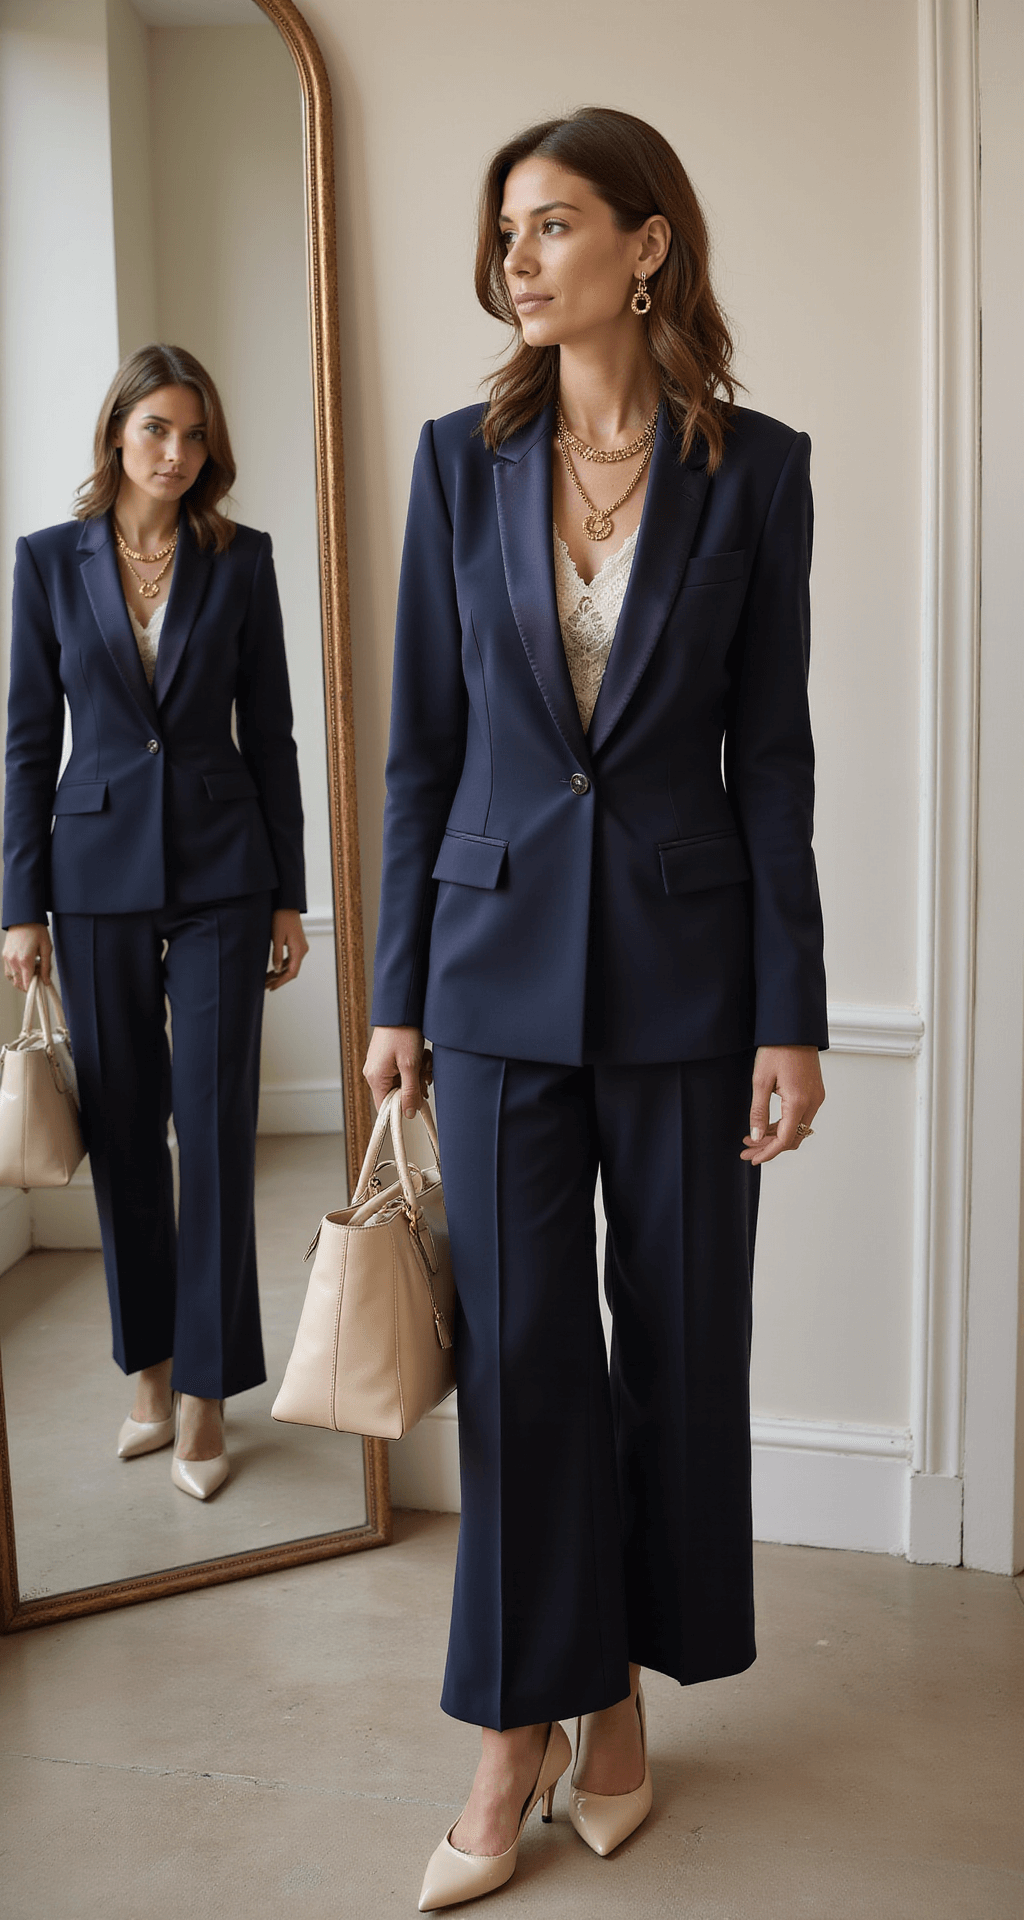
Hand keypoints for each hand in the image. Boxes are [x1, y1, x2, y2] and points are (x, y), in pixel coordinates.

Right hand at [3, 923, 51, 992]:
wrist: (24, 917)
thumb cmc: (37, 931)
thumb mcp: (46, 948)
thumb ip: (46, 967)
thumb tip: (46, 982)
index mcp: (25, 960)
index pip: (27, 984)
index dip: (34, 988)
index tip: (41, 985)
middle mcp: (14, 961)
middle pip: (19, 984)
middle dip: (29, 983)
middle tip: (39, 973)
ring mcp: (7, 959)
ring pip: (12, 979)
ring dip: (22, 979)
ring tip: (32, 967)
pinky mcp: (4, 955)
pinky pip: (8, 972)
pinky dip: (16, 974)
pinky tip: (24, 966)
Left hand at [265, 909, 308, 990]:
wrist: (287, 904)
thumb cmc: (281, 918)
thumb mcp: (277, 937)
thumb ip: (277, 955)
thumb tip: (278, 970)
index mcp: (299, 949)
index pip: (291, 972)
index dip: (281, 981)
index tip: (272, 987)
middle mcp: (302, 950)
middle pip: (292, 971)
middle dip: (279, 979)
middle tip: (267, 986)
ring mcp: (300, 947)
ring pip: (291, 966)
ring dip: (280, 973)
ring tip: (267, 980)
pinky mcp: (296, 944)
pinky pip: (290, 959)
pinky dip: (282, 965)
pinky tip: (274, 970)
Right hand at [363, 1025, 432, 1118]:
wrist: (401, 1009)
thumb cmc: (402, 1033)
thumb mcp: (410, 1065)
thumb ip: (410, 1091)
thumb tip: (409, 1113)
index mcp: (376, 1078)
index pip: (385, 1107)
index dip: (402, 1108)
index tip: (417, 1102)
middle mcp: (374, 1073)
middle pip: (397, 1094)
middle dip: (415, 1086)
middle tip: (425, 1075)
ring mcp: (381, 1065)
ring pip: (402, 1082)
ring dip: (417, 1075)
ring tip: (425, 1062)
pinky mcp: (388, 1058)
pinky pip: (403, 1071)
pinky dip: (414, 1066)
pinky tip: (422, 1057)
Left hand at [742, 1045, 824, 1164]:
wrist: (794, 1029)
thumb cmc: (776, 1049)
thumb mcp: (760, 1081)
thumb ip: (759, 1112)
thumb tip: (757, 1137)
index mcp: (799, 1101)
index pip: (785, 1139)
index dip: (768, 1152)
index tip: (752, 1158)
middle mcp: (813, 1102)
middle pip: (793, 1138)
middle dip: (770, 1147)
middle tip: (747, 1150)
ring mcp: (816, 1098)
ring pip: (798, 1129)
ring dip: (776, 1137)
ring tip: (752, 1139)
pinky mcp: (815, 1092)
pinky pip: (801, 1117)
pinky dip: (785, 1125)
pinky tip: (767, 1126)